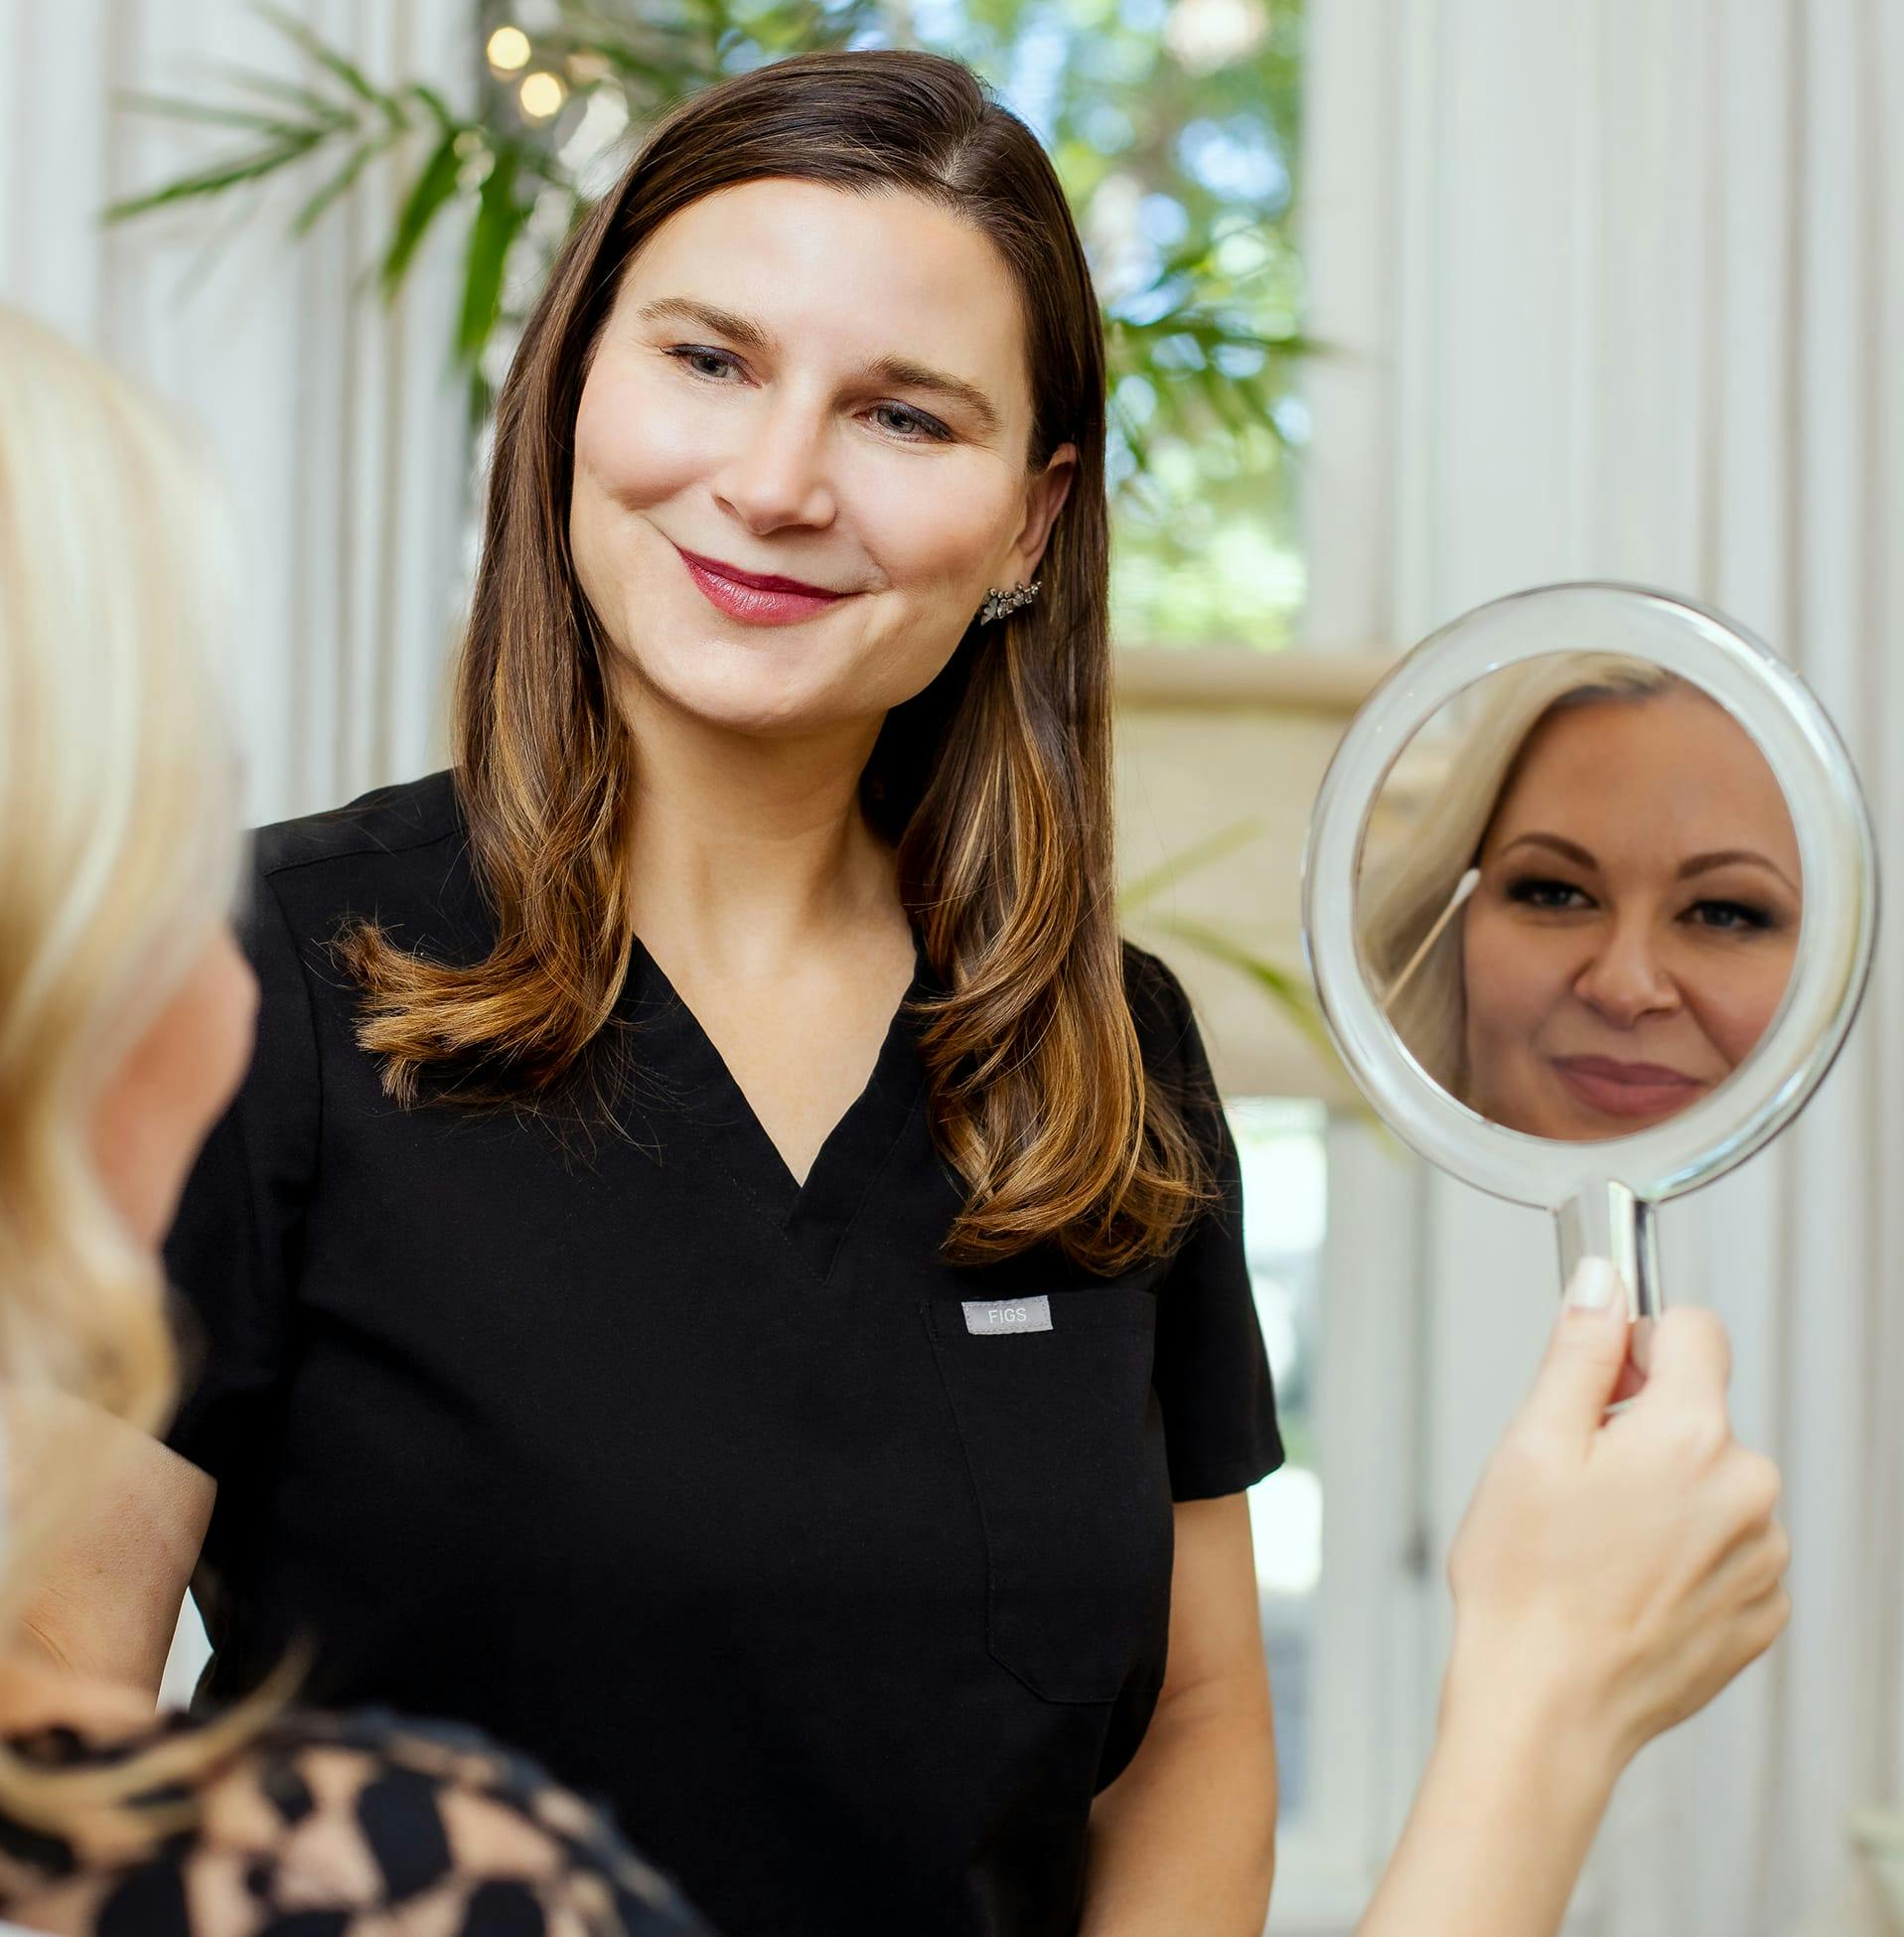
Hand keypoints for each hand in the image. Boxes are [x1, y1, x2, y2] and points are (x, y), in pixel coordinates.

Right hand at [1441, 1259, 1789, 1782]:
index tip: (1598, 1380)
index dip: (1635, 1343)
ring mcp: (1763, 1556)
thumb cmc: (1526, 1585)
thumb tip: (1602, 1281)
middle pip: (1699, 1411)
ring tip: (1597, 1545)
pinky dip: (1683, 1553)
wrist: (1547, 1709)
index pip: (1694, 1329)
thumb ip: (1578, 1351)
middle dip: (1640, 1426)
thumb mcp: (1532, 1443)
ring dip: (1665, 1493)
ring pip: (1713, 1481)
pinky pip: (1727, 1547)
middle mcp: (1749, 1490)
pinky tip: (1626, 1583)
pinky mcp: (1760, 1612)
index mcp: (1692, 1434)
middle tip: (1575, 1482)